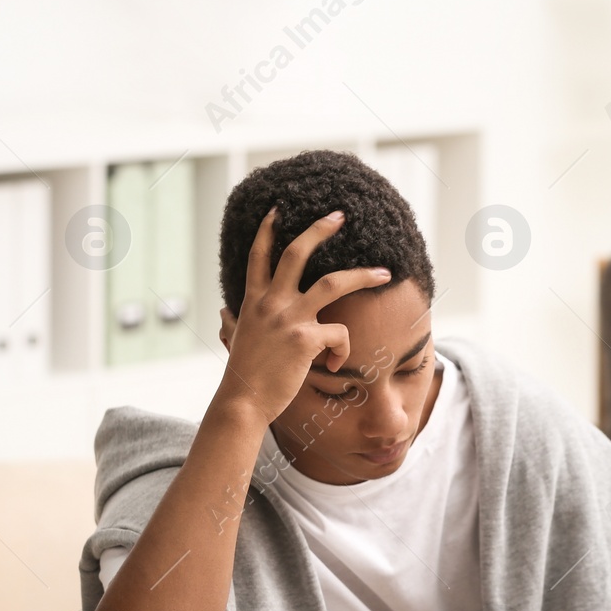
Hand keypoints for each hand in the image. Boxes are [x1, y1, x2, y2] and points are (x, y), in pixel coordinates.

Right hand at [215, 207, 390, 423]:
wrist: (244, 402)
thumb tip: (225, 314)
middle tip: (340, 215)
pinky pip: (341, 335)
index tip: (279, 209)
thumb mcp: (234, 338)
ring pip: (334, 283)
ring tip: (384, 273)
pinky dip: (342, 351)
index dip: (268, 230)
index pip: (259, 255)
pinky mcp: (307, 338)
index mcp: (253, 300)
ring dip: (363, 275)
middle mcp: (271, 302)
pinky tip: (333, 365)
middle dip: (320, 230)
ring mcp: (290, 318)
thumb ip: (234, 321)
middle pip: (298, 253)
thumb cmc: (244, 374)